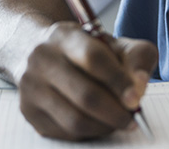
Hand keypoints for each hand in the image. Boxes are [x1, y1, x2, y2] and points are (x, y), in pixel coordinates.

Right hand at [15, 21, 157, 139]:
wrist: (36, 50)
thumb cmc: (83, 50)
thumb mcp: (112, 43)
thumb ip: (135, 57)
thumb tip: (139, 86)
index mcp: (65, 36)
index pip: (94, 58)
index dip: (119, 81)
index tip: (136, 98)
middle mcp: (42, 58)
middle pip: (85, 95)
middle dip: (116, 112)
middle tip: (133, 118)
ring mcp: (31, 86)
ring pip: (75, 119)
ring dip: (105, 126)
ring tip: (118, 121)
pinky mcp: (28, 110)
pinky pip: (65, 132)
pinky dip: (89, 132)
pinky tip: (98, 123)